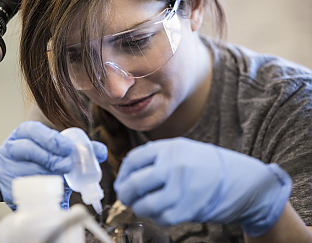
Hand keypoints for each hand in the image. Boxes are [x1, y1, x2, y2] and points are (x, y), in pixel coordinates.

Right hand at [0, 121, 106, 209]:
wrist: (31, 186)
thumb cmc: (47, 164)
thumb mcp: (62, 153)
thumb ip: (81, 150)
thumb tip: (102, 151)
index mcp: (23, 134)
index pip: (32, 129)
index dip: (50, 138)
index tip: (68, 148)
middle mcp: (9, 148)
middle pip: (25, 149)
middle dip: (50, 157)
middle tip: (67, 166)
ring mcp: (4, 168)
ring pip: (23, 169)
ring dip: (45, 174)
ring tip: (59, 179)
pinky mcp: (5, 188)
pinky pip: (20, 189)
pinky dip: (36, 190)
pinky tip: (47, 191)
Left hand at [114, 137, 291, 236]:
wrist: (243, 181)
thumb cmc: (207, 166)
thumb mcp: (182, 150)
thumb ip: (156, 158)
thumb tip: (128, 175)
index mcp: (170, 148)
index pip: (133, 159)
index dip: (123, 173)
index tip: (123, 181)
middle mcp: (174, 165)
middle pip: (135, 183)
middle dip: (125, 193)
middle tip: (126, 197)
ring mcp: (181, 188)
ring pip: (146, 204)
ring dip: (140, 208)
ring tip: (144, 205)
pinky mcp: (188, 209)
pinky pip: (161, 218)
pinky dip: (157, 217)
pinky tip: (162, 211)